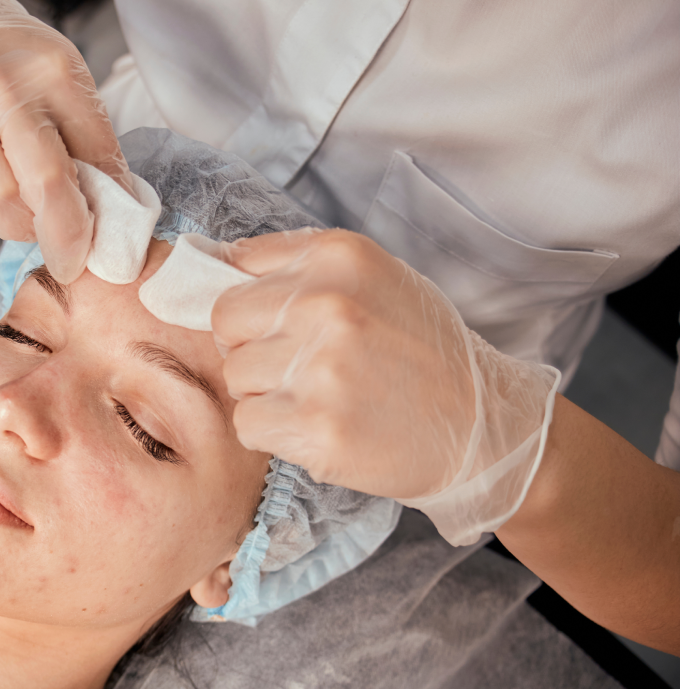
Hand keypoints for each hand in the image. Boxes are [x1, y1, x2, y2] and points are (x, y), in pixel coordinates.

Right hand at [0, 0, 132, 282]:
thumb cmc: (15, 68)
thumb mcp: (66, 85)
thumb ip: (93, 144)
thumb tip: (118, 210)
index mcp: (52, 74)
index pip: (93, 156)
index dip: (102, 211)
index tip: (101, 248)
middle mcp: (1, 92)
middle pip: (45, 183)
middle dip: (64, 236)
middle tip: (68, 259)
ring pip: (1, 204)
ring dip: (19, 224)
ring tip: (23, 209)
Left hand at [211, 228, 559, 544]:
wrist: (481, 426)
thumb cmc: (419, 351)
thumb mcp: (371, 279)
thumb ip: (294, 267)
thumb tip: (207, 262)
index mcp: (338, 255)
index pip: (235, 269)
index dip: (253, 305)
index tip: (277, 325)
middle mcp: (325, 302)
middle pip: (224, 323)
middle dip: (252, 348)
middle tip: (303, 366)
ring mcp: (320, 366)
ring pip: (235, 377)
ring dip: (265, 393)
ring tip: (321, 396)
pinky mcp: (315, 426)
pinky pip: (247, 423)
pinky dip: (273, 432)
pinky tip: (319, 426)